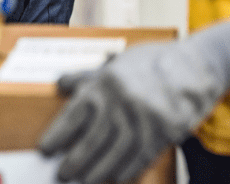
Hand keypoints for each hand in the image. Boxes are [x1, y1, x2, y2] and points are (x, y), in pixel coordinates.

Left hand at [40, 22, 229, 183]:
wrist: (191, 66)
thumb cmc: (147, 64)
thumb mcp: (113, 65)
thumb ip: (85, 77)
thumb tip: (59, 83)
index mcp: (104, 83)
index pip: (74, 114)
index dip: (58, 134)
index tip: (45, 149)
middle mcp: (121, 101)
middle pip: (93, 138)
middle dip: (76, 159)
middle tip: (63, 173)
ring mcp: (144, 117)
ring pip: (116, 151)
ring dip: (99, 169)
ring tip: (85, 180)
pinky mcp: (164, 130)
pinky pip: (142, 155)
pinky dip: (127, 168)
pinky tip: (115, 176)